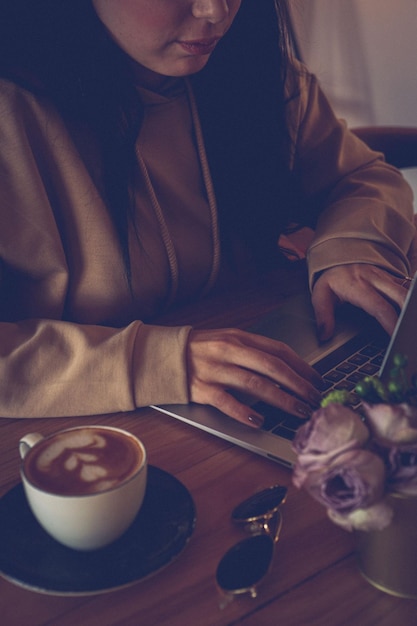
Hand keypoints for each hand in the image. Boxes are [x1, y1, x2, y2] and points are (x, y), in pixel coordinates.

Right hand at [186, 327, 322, 428]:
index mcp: (238, 337)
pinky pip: (228, 402)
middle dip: (298, 384)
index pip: (277, 350)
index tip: (316, 380)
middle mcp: (229, 351)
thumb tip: (284, 368)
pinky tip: (259, 421)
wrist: (159, 355)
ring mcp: (216, 370)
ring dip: (282, 399)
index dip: (301, 366)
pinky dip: (245, 412)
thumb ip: (250, 350)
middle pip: (272, 367)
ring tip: (298, 411)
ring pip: (256, 385)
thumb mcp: (224, 340)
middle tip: (314, 399)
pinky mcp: (202, 389)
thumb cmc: (196, 350)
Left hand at [311, 264, 409, 340]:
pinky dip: (411, 299)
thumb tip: (324, 336)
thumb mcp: (320, 294)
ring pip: (407, 291)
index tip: (396, 337)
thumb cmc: (332, 279)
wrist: (339, 257)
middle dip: (409, 314)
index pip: (379, 307)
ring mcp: (386, 278)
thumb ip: (323, 316)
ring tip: (411, 324)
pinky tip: (411, 313)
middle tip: (408, 332)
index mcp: (358, 286)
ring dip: (411, 307)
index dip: (390, 323)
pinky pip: (407, 287)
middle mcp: (375, 280)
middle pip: (401, 296)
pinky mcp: (393, 278)